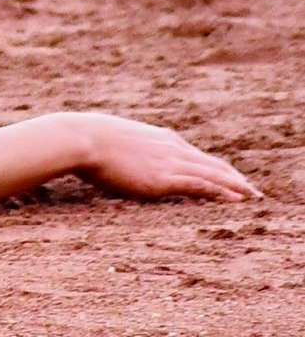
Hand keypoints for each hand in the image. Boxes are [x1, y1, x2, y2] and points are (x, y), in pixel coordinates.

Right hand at [73, 113, 260, 202]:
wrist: (81, 138)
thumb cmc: (88, 138)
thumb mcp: (113, 138)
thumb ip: (126, 147)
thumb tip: (118, 153)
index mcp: (157, 136)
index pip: (195, 153)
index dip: (214, 165)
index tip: (228, 175)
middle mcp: (169, 146)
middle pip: (211, 163)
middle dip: (233, 177)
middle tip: (252, 190)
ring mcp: (167, 161)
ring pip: (213, 174)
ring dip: (236, 186)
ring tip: (254, 197)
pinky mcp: (163, 178)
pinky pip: (201, 185)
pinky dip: (221, 192)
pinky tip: (237, 200)